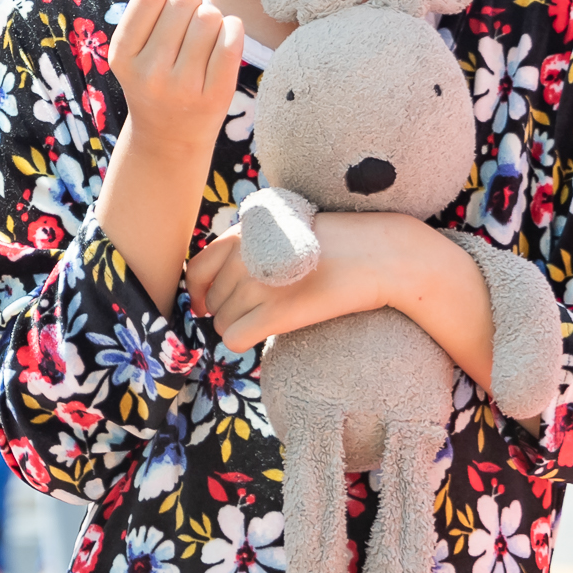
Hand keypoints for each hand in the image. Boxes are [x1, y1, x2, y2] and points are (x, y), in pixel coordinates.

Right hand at [110, 0, 245, 164]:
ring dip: (213, 16)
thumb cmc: (154, 73)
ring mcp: (181, 87)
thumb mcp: (138, 38)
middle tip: (192, 16)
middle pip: (184, 1)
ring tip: (205, 33)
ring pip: (211, 17)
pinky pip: (232, 38)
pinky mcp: (214, 97)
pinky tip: (224, 39)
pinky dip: (233, 29)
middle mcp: (148, 73)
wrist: (169, 137)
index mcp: (122, 54)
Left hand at [184, 211, 416, 350]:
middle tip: (257, 313)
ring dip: (240, 328)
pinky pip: (235, 340)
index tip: (206, 306)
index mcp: (243, 232)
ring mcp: (257, 284)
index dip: (197, 293)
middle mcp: (244, 256)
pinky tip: (264, 337)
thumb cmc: (337, 243)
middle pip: (211, 301)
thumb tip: (224, 279)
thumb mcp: (283, 228)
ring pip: (222, 324)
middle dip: (227, 312)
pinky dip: (244, 344)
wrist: (377, 254)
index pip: (195, 269)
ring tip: (270, 320)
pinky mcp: (276, 313)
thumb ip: (251, 245)